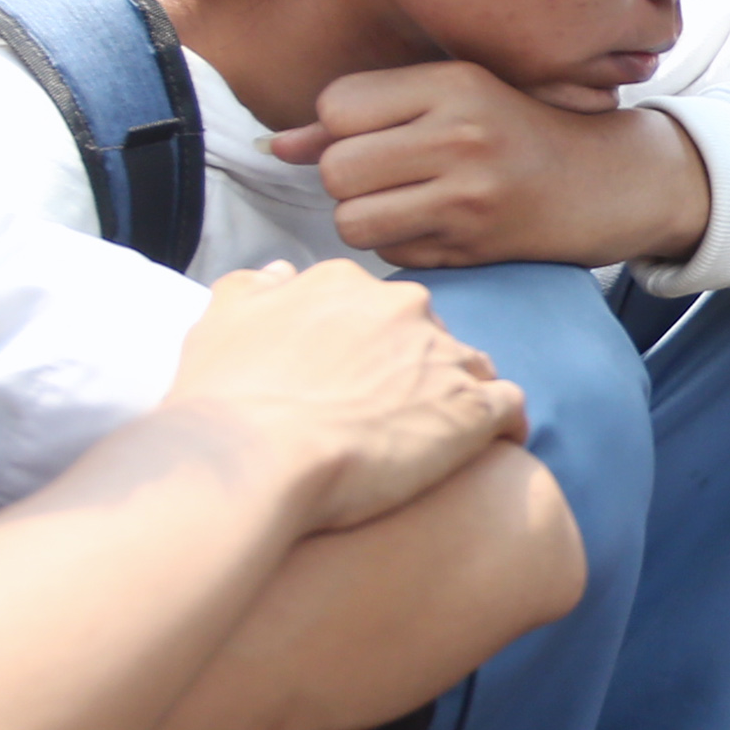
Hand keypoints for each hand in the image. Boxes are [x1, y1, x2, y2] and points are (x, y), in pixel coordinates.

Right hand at [163, 260, 526, 533]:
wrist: (252, 458)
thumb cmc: (226, 400)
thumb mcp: (220, 321)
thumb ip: (253, 288)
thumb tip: (278, 272)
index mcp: (346, 284)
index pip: (378, 307)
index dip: (372, 346)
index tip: (359, 380)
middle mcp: (402, 308)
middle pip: (428, 333)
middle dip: (417, 367)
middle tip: (393, 416)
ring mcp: (442, 356)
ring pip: (472, 366)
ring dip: (459, 394)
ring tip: (439, 438)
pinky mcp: (470, 410)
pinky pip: (509, 407)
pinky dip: (504, 425)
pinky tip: (489, 449)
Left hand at [275, 61, 709, 271]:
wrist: (610, 181)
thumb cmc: (521, 130)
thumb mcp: (452, 98)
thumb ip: (364, 114)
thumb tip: (278, 146)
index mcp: (453, 85)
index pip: (337, 106)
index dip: (339, 126)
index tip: (374, 131)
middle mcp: (461, 137)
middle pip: (337, 169)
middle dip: (347, 178)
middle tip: (385, 174)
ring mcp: (470, 197)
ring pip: (352, 219)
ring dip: (364, 217)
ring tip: (401, 202)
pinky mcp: (475, 248)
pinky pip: (390, 253)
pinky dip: (398, 245)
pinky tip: (434, 226)